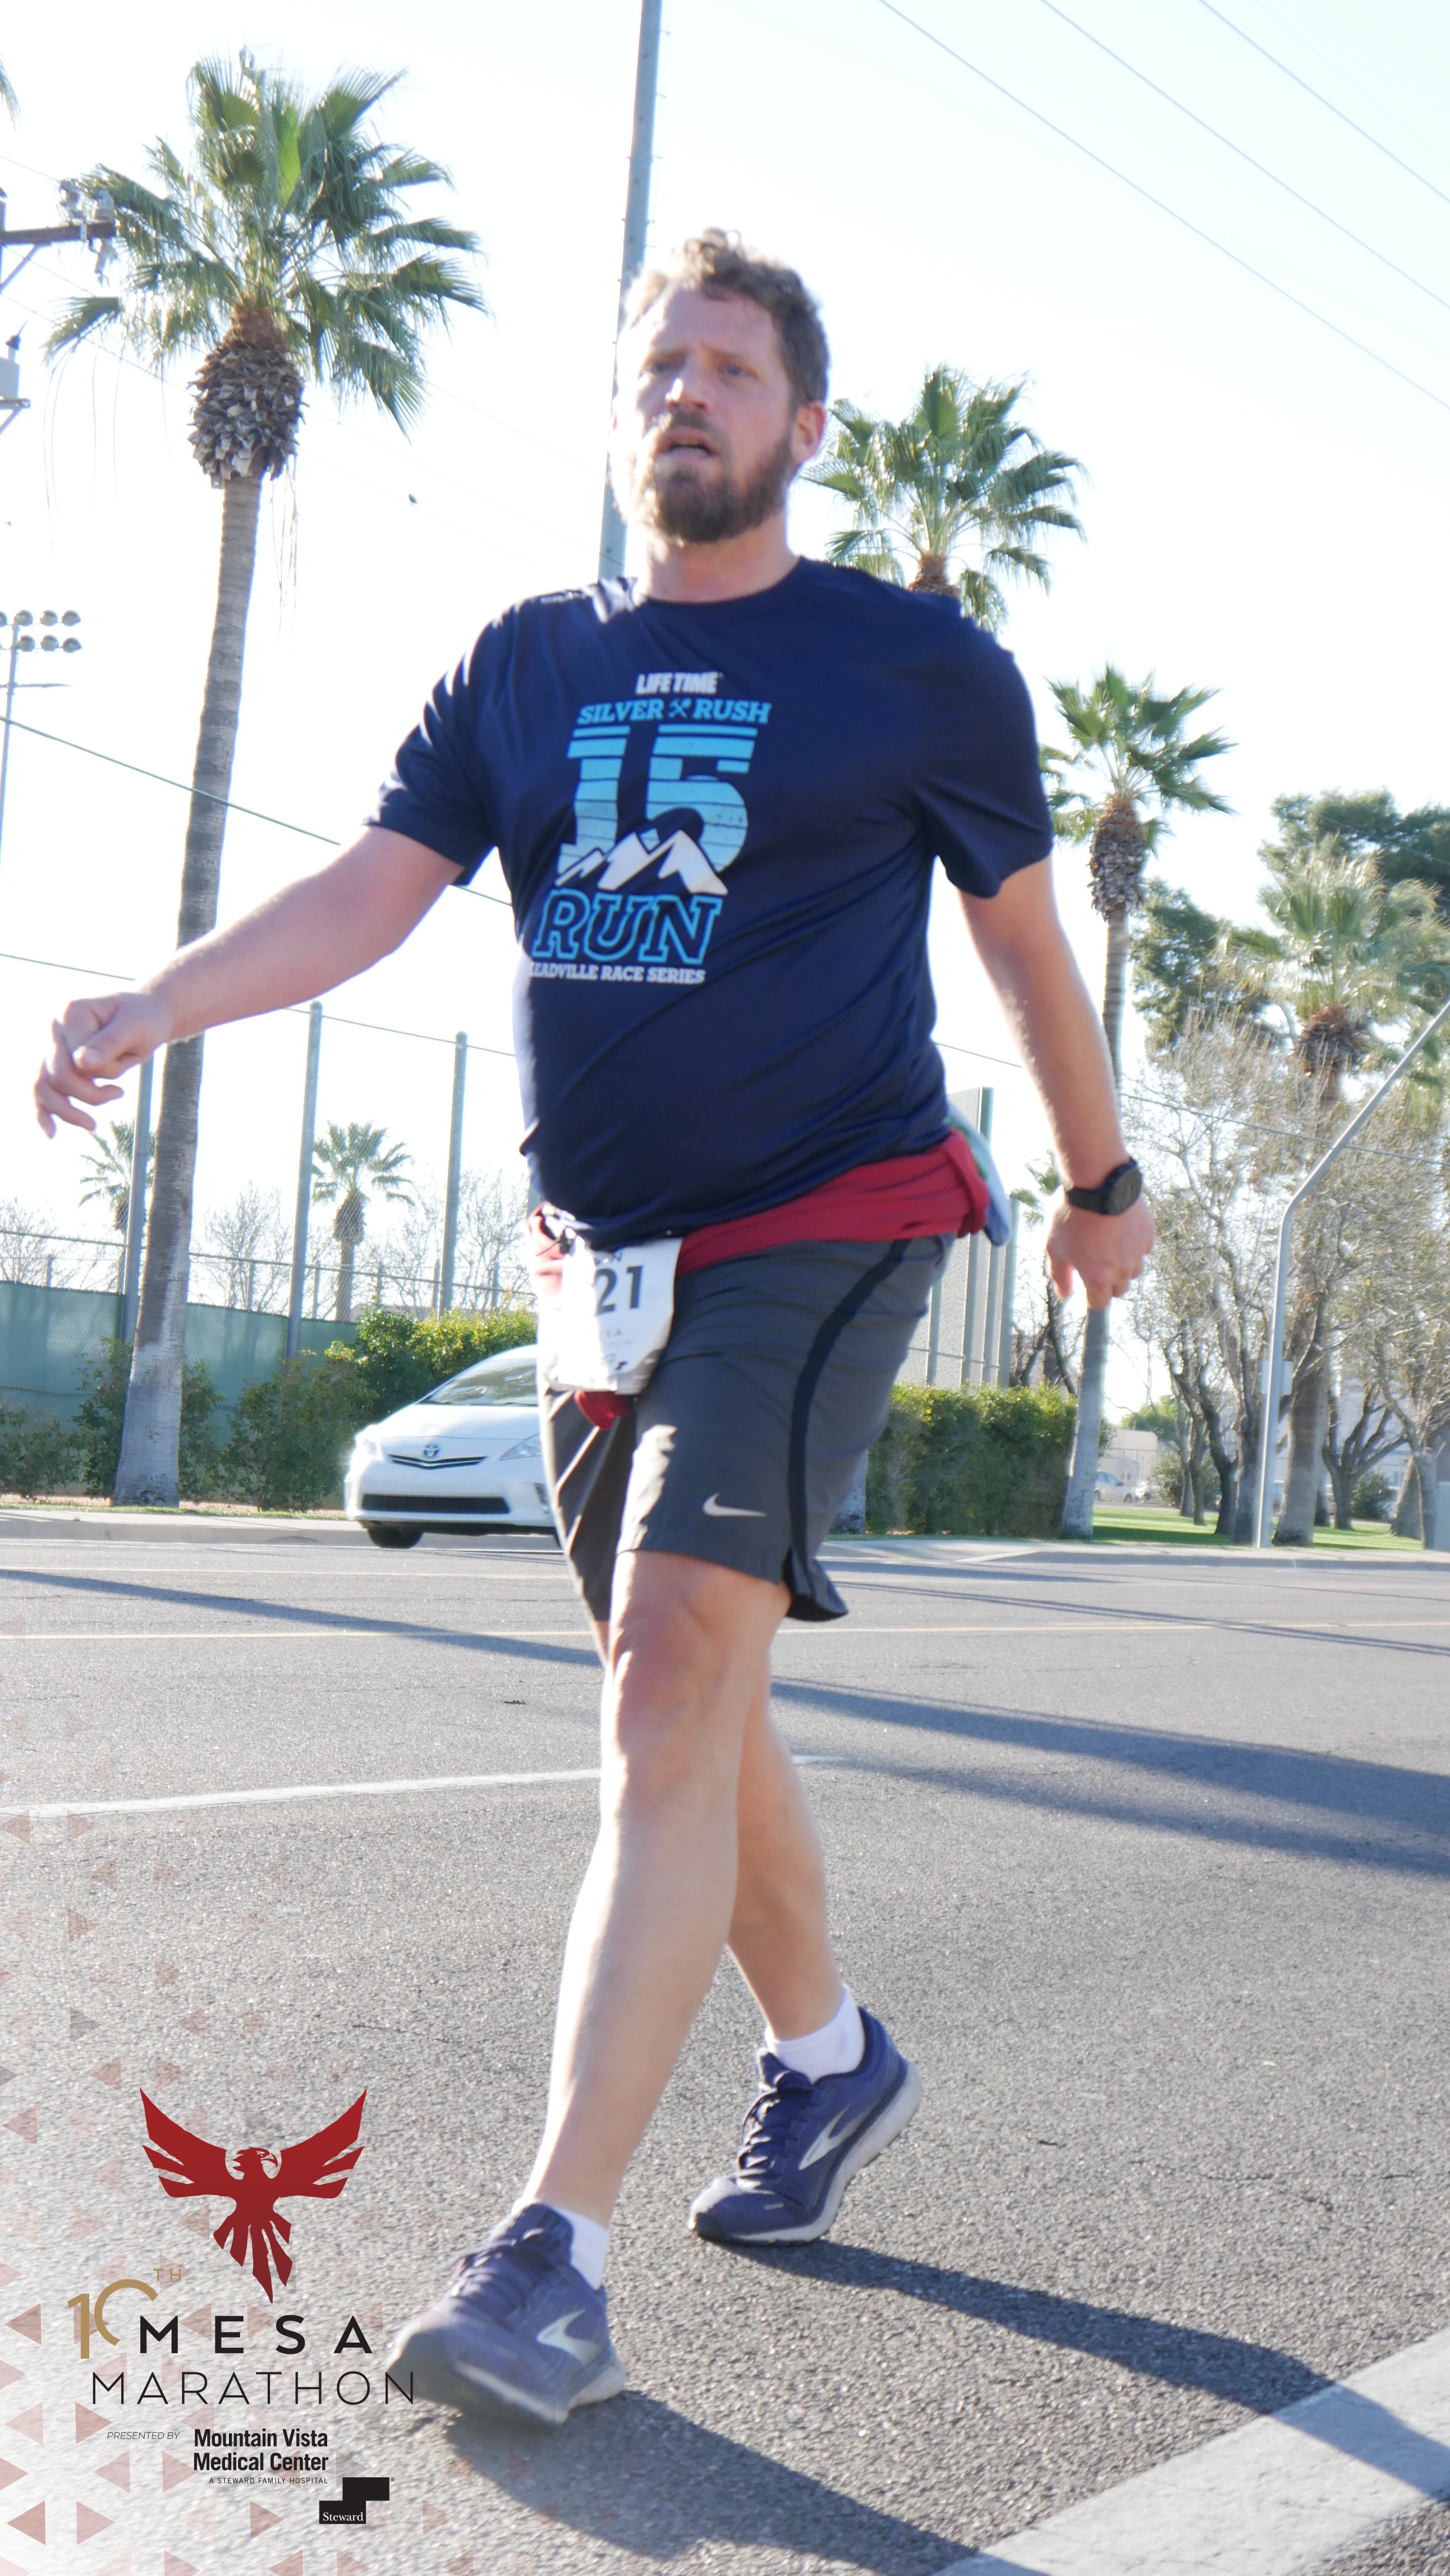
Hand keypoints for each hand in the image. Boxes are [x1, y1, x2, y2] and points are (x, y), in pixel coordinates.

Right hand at [34, 990, 171, 1137]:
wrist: (145, 1014)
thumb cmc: (144, 1019)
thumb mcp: (135, 1028)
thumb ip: (109, 1043)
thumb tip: (81, 1064)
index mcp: (71, 1013)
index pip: (75, 1059)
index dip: (101, 1075)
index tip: (125, 1075)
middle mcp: (54, 1028)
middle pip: (57, 1076)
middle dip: (88, 1095)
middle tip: (118, 1095)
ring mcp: (52, 1045)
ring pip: (43, 1086)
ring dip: (67, 1111)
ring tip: (92, 1125)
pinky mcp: (55, 1061)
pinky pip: (40, 1088)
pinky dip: (42, 1112)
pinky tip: (51, 1133)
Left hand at [1045, 1192, 1153, 1309]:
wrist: (1098, 1182)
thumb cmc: (1071, 1214)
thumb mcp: (1054, 1246)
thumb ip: (1060, 1275)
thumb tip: (1064, 1295)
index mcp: (1097, 1277)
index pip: (1099, 1303)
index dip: (1090, 1296)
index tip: (1085, 1284)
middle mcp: (1122, 1270)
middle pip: (1119, 1290)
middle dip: (1107, 1282)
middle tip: (1095, 1261)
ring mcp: (1137, 1252)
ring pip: (1134, 1271)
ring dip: (1123, 1265)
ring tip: (1108, 1245)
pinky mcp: (1148, 1234)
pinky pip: (1143, 1249)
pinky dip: (1134, 1245)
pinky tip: (1120, 1230)